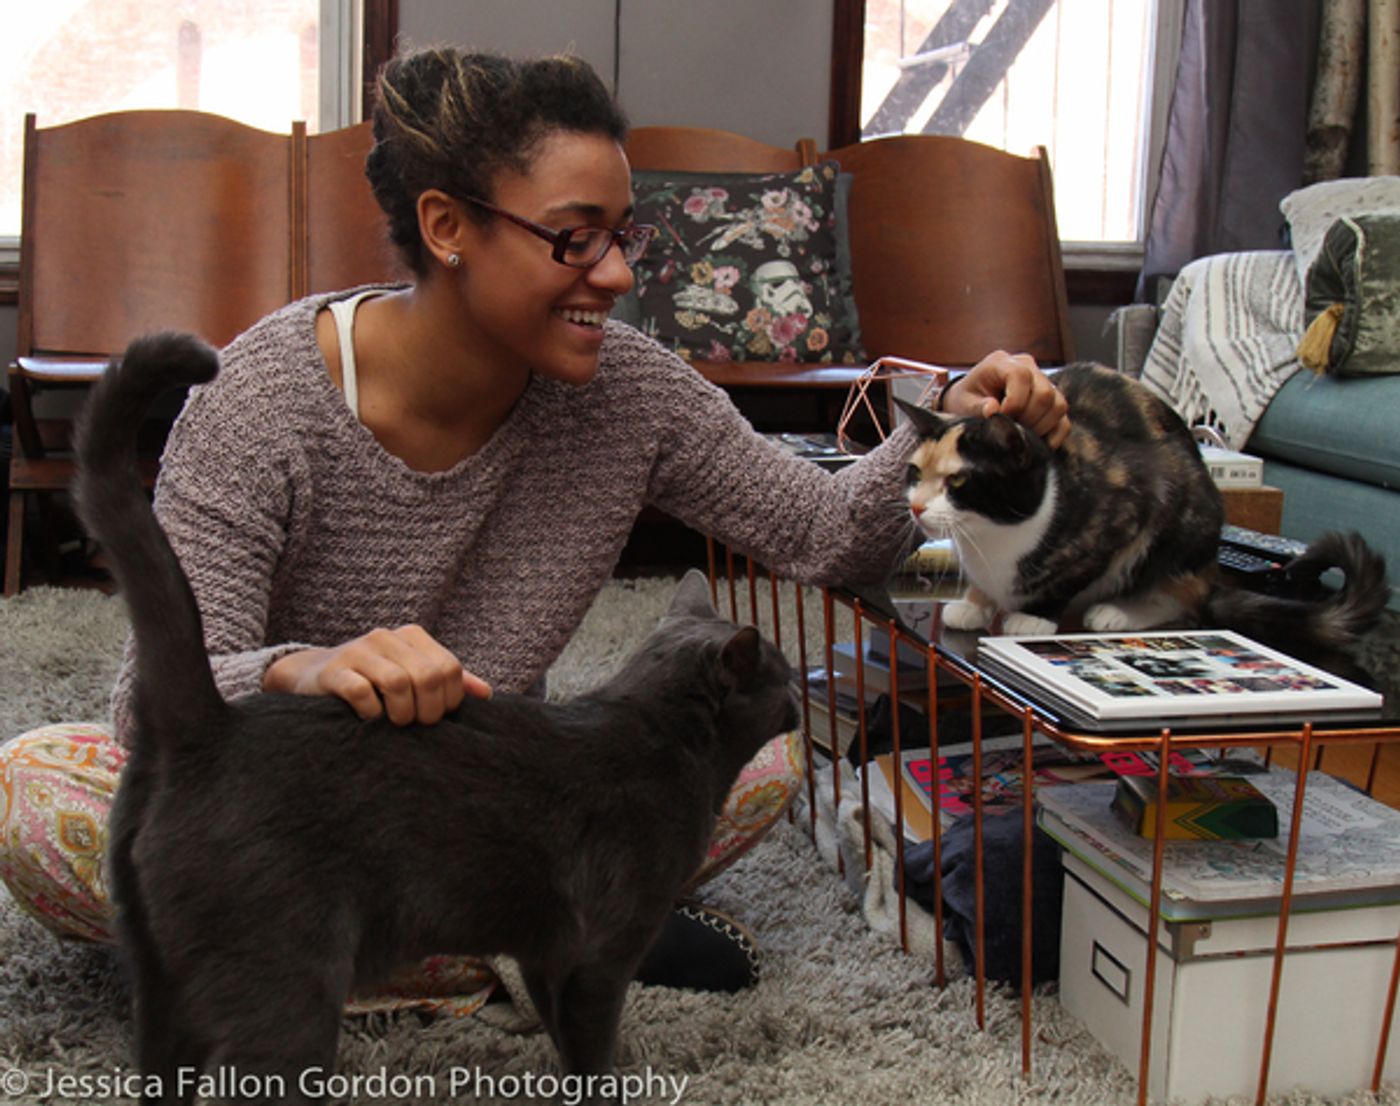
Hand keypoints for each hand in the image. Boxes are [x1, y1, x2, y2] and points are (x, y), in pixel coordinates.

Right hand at [263, 625, 492, 724]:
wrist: (312, 676)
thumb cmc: (372, 680)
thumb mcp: (411, 673)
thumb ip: (447, 681)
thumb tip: (486, 694)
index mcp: (412, 636)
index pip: (450, 668)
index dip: (450, 700)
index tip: (437, 717)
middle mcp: (386, 637)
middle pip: (427, 676)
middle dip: (428, 710)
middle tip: (417, 725)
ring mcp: (358, 651)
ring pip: (398, 683)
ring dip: (402, 713)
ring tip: (395, 723)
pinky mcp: (334, 672)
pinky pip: (362, 693)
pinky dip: (371, 713)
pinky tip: (369, 719)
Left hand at [943, 350, 1070, 447]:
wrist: (970, 400)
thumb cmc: (965, 399)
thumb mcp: (962, 402)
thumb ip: (976, 407)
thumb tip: (993, 409)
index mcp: (1002, 362)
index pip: (1021, 376)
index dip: (1013, 403)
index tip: (1000, 418)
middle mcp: (1028, 366)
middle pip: (1045, 393)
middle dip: (1028, 418)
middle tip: (1010, 430)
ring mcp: (1043, 381)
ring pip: (1058, 405)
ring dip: (1041, 427)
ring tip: (1020, 433)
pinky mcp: (1052, 399)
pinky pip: (1064, 419)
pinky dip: (1054, 434)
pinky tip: (1037, 443)